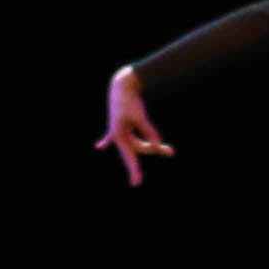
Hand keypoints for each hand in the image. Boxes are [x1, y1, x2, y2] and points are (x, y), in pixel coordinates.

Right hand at [99, 66, 171, 182]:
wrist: (121, 85)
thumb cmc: (130, 100)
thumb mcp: (140, 115)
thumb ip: (149, 131)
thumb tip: (156, 145)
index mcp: (118, 135)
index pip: (130, 156)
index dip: (134, 170)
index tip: (136, 183)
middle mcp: (118, 136)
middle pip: (138, 148)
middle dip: (153, 150)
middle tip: (170, 152)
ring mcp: (120, 132)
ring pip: (137, 143)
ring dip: (151, 145)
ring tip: (169, 151)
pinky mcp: (122, 126)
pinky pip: (125, 137)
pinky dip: (116, 142)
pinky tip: (97, 146)